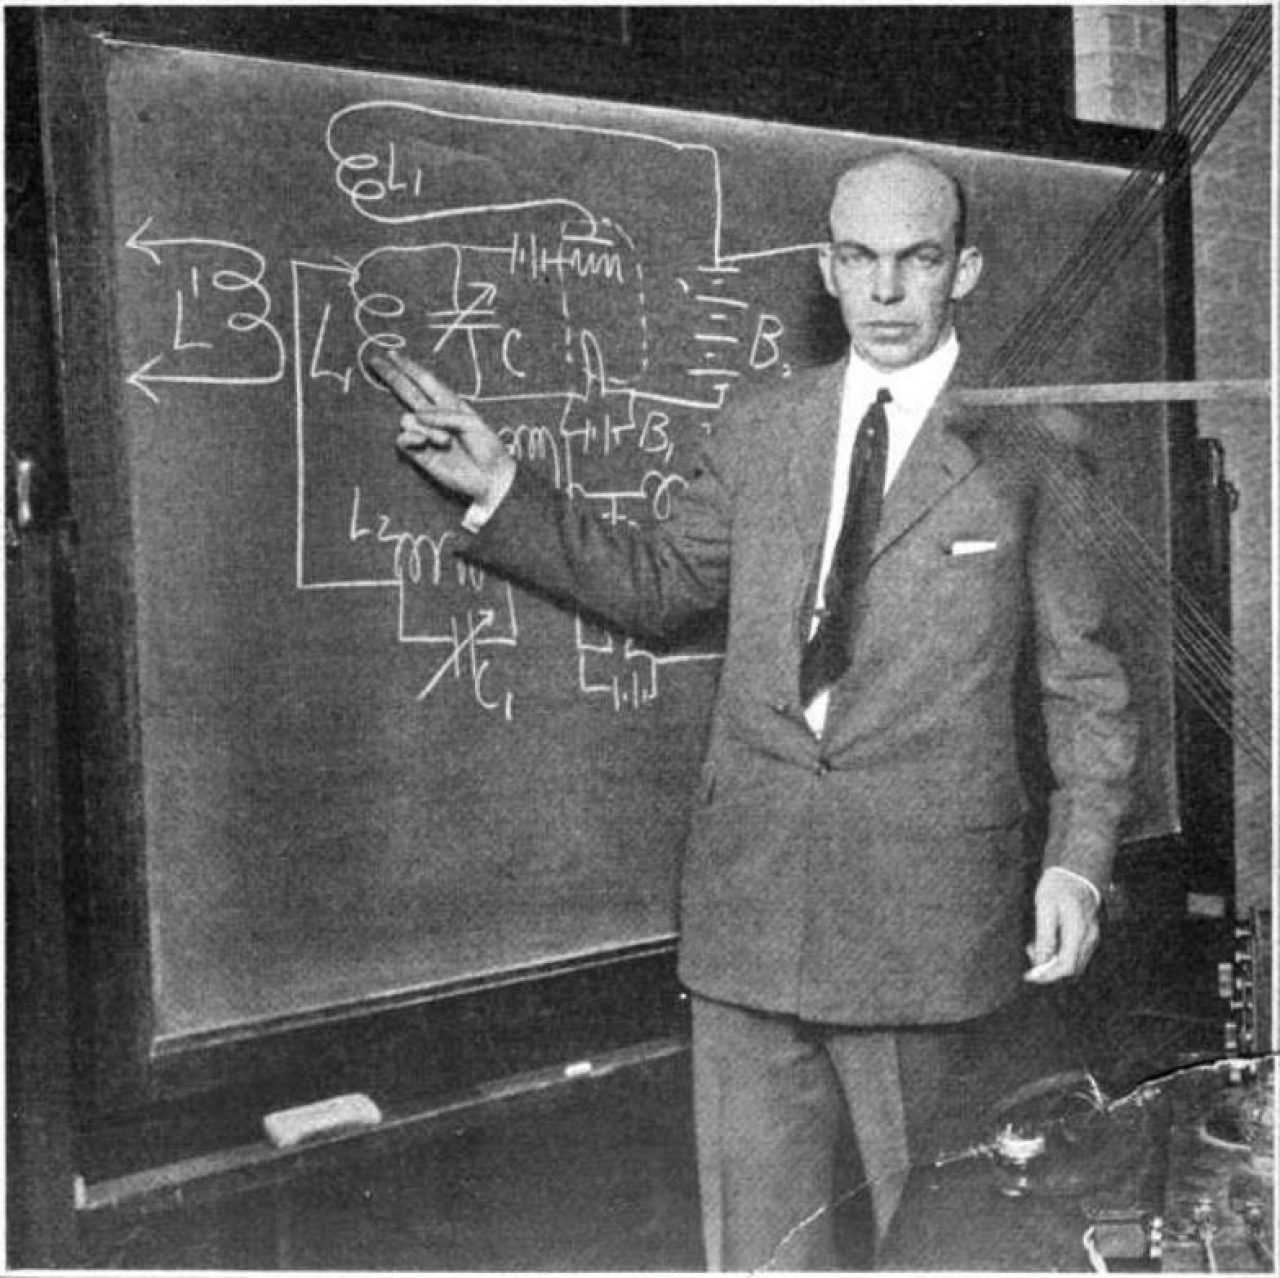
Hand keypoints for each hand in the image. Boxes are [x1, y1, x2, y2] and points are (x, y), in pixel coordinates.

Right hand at [370, 349, 514, 503]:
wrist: (491, 478)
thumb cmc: (487, 448)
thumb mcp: (471, 423)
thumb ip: (443, 414)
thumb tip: (414, 416)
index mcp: (449, 404)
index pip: (425, 381)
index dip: (409, 367)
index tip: (392, 354)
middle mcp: (434, 417)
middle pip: (407, 391)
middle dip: (392, 375)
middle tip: (375, 361)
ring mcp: (426, 434)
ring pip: (407, 419)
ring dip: (425, 428)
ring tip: (445, 441)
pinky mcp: (420, 453)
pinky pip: (403, 439)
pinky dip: (412, 438)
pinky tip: (424, 443)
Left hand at [1023, 869, 1100, 983]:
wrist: (1077, 871)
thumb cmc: (1058, 886)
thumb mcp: (1044, 907)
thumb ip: (1044, 936)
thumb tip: (1040, 961)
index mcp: (1079, 932)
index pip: (1066, 966)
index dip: (1047, 975)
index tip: (1029, 976)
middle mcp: (1091, 938)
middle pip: (1072, 969)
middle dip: (1049, 969)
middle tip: (1030, 953)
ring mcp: (1093, 937)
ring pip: (1075, 963)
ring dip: (1054, 962)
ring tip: (1035, 944)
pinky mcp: (1091, 935)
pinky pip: (1077, 954)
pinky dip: (1061, 954)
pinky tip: (1047, 941)